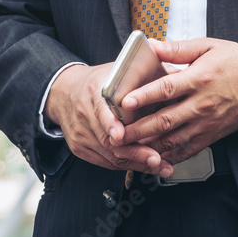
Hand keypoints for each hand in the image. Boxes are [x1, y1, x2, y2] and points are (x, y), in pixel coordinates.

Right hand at [44, 63, 173, 176]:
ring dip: (136, 162)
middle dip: (134, 151)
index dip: (110, 123)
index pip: (99, 109)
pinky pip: (104, 162)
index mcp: (92, 91)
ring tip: (158, 165)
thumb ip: (141, 74)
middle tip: (156, 158)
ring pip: (109, 154)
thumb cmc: (96, 82)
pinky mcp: (79, 147)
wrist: (63, 92)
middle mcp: (84, 113)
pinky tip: (144, 166)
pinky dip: (126, 165)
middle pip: (107, 139)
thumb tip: (174, 73)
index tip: (121, 134)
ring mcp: (80, 133)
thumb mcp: (114, 71)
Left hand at [116, 38, 237, 162]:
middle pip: (166, 120)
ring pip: (175, 139)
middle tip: (120, 134)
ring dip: (152, 145)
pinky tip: (157, 157)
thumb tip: (151, 45)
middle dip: (140, 129)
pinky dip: (172, 156)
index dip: (144, 96)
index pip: (165, 89)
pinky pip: (190, 149)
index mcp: (198, 79)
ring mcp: (207, 122)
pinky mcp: (214, 134)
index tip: (125, 102)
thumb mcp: (206, 46)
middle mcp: (202, 104)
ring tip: (132, 148)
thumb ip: (176, 49)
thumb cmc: (235, 60)